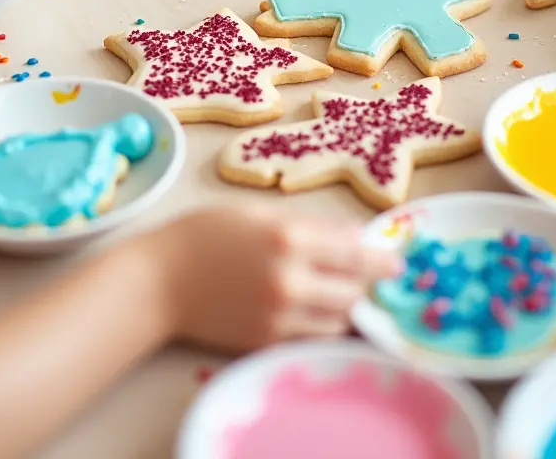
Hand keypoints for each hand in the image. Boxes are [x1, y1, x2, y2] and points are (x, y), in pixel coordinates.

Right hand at [162, 206, 400, 350]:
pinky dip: (324, 325)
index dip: (380, 257)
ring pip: (339, 318)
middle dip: (368, 283)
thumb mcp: (256, 213)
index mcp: (288, 237)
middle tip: (377, 277)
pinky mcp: (267, 341)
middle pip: (353, 289)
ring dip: (348, 306)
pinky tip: (321, 311)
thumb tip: (355, 235)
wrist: (158, 282)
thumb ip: (308, 225)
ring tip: (347, 292)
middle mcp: (289, 278)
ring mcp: (279, 315)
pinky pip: (313, 337)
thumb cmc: (204, 235)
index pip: (353, 252)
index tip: (397, 260)